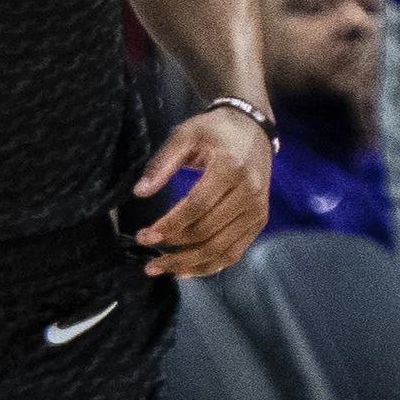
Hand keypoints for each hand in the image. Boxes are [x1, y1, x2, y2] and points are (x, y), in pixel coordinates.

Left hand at [132, 106, 273, 278]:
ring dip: (190, 264)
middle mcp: (249, 192)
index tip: (144, 235)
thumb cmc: (215, 131)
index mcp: (230, 168)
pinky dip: (210, 266)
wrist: (253, 128)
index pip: (196, 206)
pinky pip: (235, 252)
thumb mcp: (185, 134)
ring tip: (162, 269)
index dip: (169, 225)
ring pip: (222, 249)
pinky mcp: (259, 221)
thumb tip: (140, 192)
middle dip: (174, 249)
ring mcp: (257, 210)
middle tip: (148, 258)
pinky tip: (187, 271)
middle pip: (208, 232)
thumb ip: (162, 163)